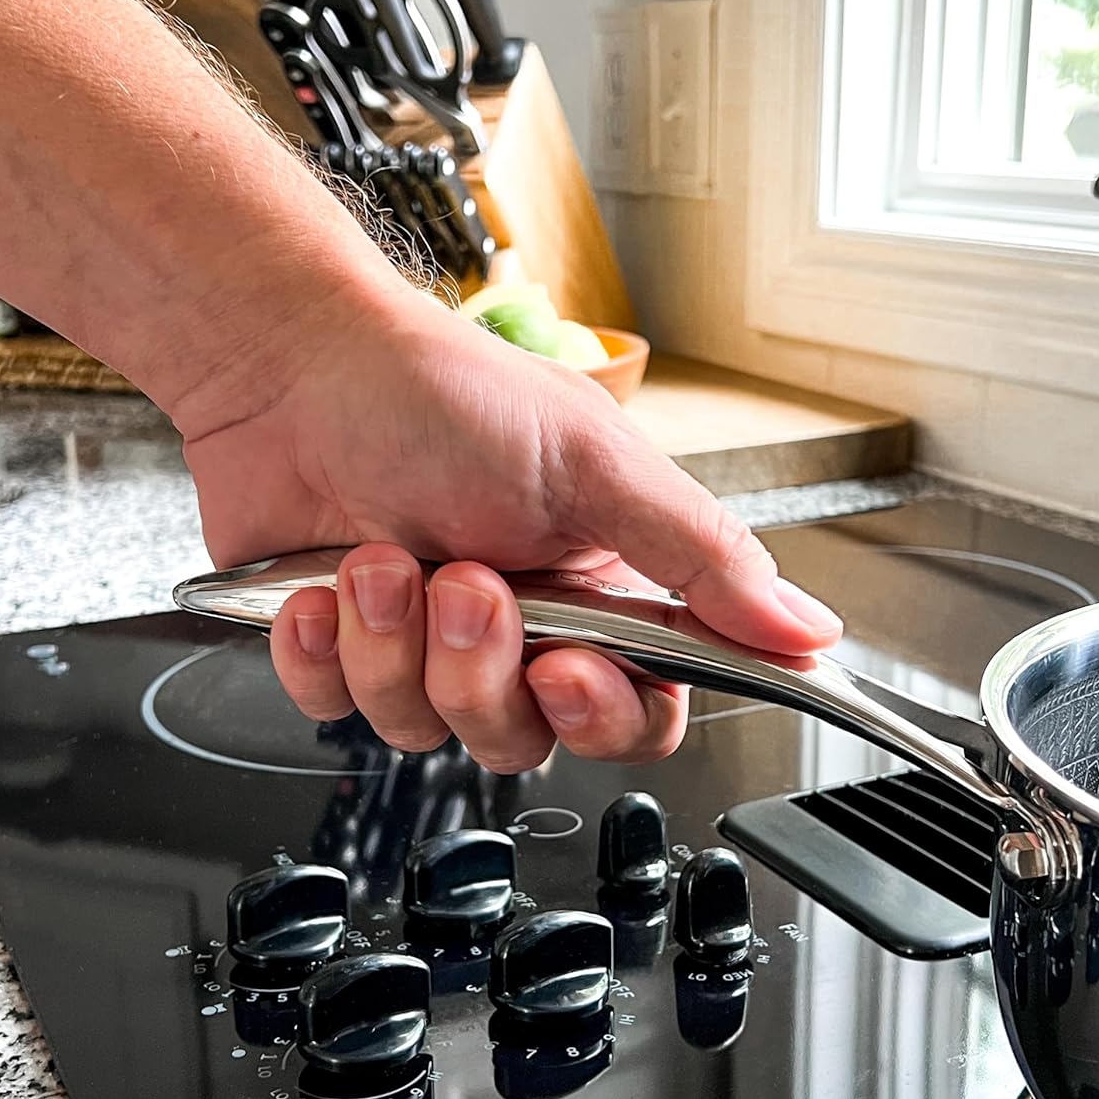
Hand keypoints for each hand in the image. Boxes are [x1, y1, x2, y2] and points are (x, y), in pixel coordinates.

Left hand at [177, 288, 842, 773]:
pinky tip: (320, 584)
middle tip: (464, 586)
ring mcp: (422, 648)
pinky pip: (337, 711)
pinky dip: (323, 649)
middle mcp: (514, 629)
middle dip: (483, 671)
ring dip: (396, 644)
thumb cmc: (439, 391)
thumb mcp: (594, 465)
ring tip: (381, 557)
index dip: (606, 711)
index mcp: (596, 587)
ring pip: (427, 731)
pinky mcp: (342, 654)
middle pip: (527, 736)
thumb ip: (703, 556)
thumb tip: (808, 629)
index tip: (569, 668)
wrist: (290, 362)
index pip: (641, 709)